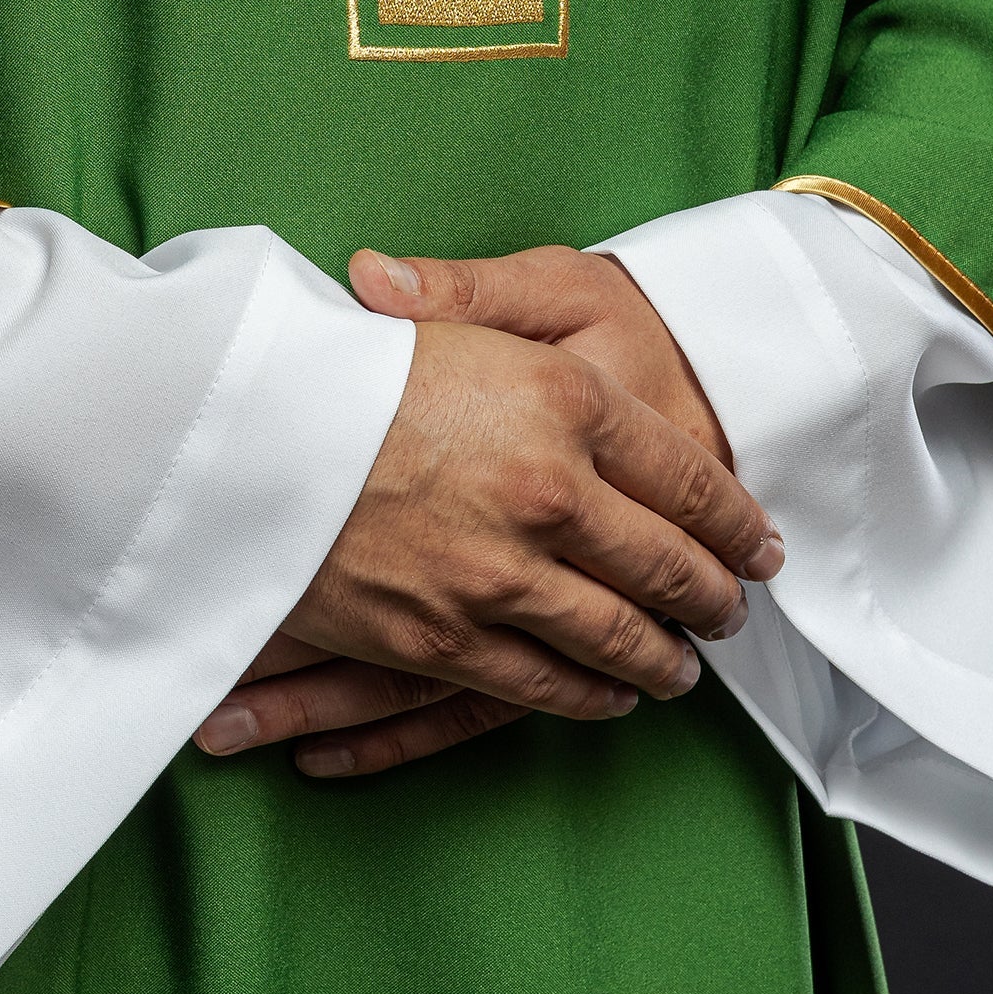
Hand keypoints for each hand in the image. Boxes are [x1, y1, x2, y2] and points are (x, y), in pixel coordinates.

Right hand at [196, 270, 780, 782]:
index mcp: (564, 402)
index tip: (758, 541)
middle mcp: (551, 492)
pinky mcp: (442, 636)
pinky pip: (543, 683)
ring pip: (616, 636)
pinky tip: (610, 694)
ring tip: (683, 664)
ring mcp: (500, 575)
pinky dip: (589, 694)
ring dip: (662, 657)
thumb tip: (505, 299)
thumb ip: (486, 301)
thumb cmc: (334, 357)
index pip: (686, 474)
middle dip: (711, 596)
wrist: (234, 434)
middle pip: (667, 565)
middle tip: (733, 609)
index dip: (734, 517)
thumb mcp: (437, 303)